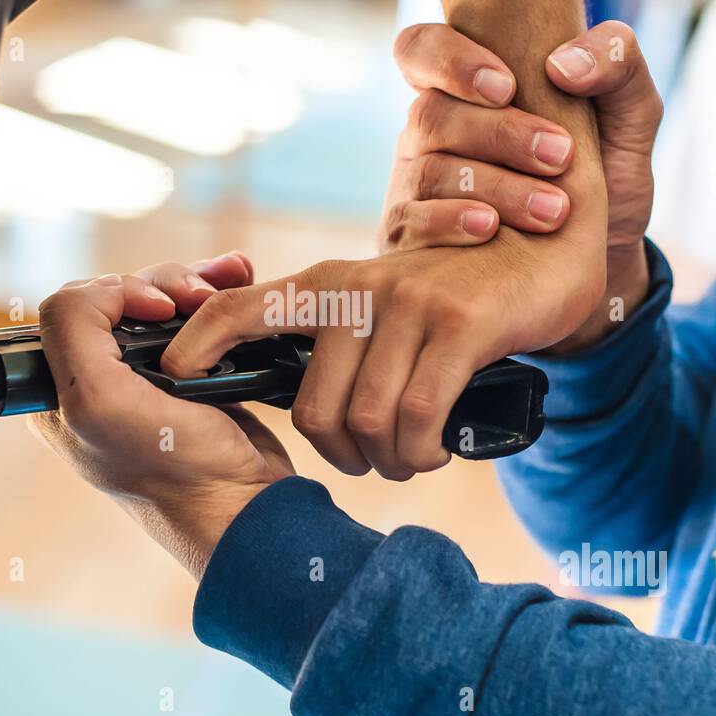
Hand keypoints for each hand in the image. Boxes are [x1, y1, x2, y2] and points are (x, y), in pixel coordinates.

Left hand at [31, 253, 293, 577]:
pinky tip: (240, 280)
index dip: (116, 294)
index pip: (72, 307)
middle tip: (202, 297)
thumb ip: (73, 328)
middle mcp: (98, 381)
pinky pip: (195, 318)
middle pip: (120, 296)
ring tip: (233, 281)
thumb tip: (105, 288)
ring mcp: (148, 378)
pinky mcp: (192, 376)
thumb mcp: (99, 399)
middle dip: (165, 286)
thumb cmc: (174, 470)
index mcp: (61, 389)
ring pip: (161, 300)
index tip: (159, 310)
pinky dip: (218, 295)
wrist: (246, 503)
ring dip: (197, 283)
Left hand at [161, 236, 600, 480]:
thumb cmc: (456, 297)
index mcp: (328, 285)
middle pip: (313, 410)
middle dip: (342, 457)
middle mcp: (357, 290)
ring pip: (366, 420)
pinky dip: (422, 452)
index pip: (241, 308)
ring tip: (411, 458)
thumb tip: (302, 408)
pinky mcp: (457, 323)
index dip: (198, 342)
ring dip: (388, 461)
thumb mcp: (384, 305)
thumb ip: (340, 339)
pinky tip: (434, 451)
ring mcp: (407, 304)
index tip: (173, 375)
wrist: (542, 252)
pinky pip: (418, 416)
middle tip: (373, 462)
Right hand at [383, 20, 662, 347]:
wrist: (602, 256)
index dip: (449, 60)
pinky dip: (451, 222)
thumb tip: (562, 63)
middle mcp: (430, 132)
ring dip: (494, 186)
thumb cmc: (604, 173)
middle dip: (499, 134)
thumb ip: (617, 62)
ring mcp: (415, 185)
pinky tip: (491, 229)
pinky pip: (411, 224)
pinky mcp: (413, 238)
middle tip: (560, 155)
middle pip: (431, 114)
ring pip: (428, 172)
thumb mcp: (631, 113)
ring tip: (554, 209)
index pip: (421, 49)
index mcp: (465, 89)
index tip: (507, 86)